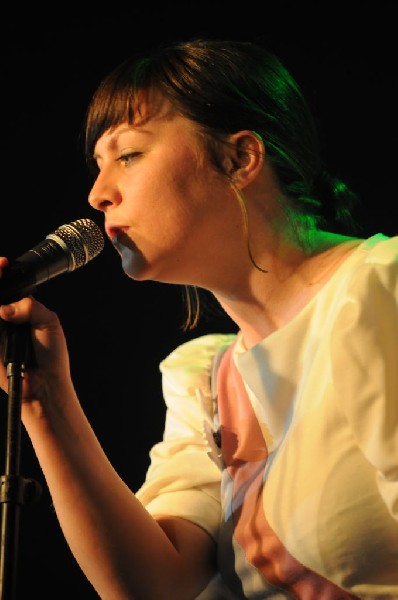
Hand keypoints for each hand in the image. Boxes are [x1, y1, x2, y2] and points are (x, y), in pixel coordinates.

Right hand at [0, 256, 70, 404]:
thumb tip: (4, 309)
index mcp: (19, 310)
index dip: (0, 273)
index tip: (3, 264)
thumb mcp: (49, 322)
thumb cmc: (51, 355)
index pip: (5, 287)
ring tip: (3, 310)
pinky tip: (1, 316)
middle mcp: (3, 319)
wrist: (46, 384)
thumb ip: (30, 307)